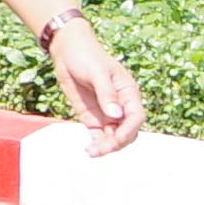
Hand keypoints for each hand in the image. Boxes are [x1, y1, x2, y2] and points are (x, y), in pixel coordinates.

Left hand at [50, 12, 145, 154]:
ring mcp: (107, 114)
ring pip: (114, 137)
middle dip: (118, 143)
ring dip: (107, 147)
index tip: (117, 138)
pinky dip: (97, 145)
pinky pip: (99, 136)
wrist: (67, 52)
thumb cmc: (86, 57)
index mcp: (128, 93)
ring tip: (92, 152)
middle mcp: (121, 106)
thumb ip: (106, 94)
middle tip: (101, 149)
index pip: (136, 117)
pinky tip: (89, 150)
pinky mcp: (93, 118)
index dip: (129, 130)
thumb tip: (116, 115)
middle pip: (127, 131)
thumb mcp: (96, 73)